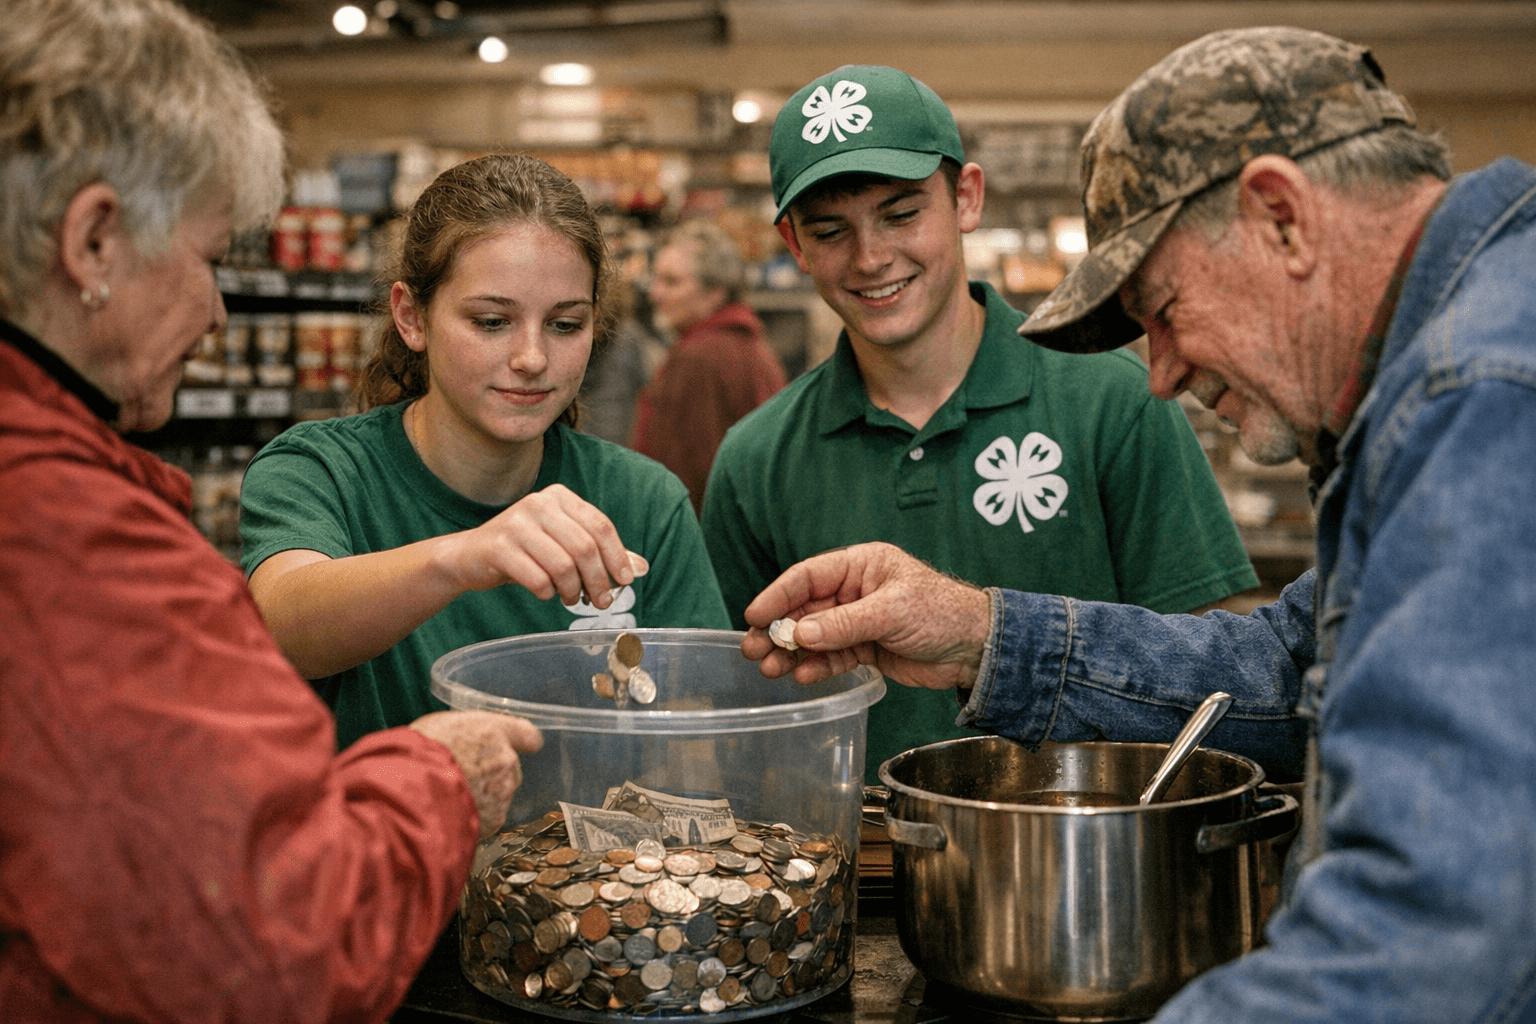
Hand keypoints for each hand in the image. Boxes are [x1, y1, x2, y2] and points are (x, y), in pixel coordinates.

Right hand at [410, 711, 542, 837]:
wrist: (409, 789)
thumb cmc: (419, 752)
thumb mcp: (441, 725)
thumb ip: (467, 734)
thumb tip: (468, 741)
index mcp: (496, 732)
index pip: (528, 735)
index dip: (523, 742)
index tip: (520, 745)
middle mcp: (507, 761)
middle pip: (511, 769)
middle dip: (493, 774)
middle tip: (463, 777)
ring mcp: (502, 792)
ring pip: (499, 795)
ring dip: (482, 797)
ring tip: (450, 797)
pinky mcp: (493, 820)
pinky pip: (488, 818)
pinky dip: (474, 817)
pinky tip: (451, 813)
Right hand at [436, 484, 633, 609]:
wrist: (470, 557)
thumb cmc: (525, 551)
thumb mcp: (563, 544)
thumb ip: (601, 553)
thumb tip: (641, 568)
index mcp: (559, 497)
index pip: (600, 525)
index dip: (618, 556)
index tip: (625, 581)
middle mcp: (539, 503)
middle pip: (584, 547)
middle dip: (598, 581)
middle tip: (601, 602)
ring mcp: (516, 523)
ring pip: (563, 566)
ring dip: (572, 590)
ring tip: (571, 599)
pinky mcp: (499, 547)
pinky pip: (538, 580)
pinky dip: (547, 593)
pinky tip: (546, 593)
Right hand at [741, 542, 991, 689]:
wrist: (976, 648)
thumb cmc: (941, 613)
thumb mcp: (890, 612)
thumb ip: (843, 624)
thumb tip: (800, 633)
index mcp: (861, 566)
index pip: (808, 576)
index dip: (778, 595)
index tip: (753, 615)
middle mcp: (855, 591)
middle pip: (805, 609)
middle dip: (778, 630)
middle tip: (752, 649)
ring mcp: (859, 620)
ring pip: (814, 636)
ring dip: (791, 653)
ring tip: (770, 669)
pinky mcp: (866, 648)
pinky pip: (832, 657)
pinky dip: (817, 667)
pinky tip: (803, 677)